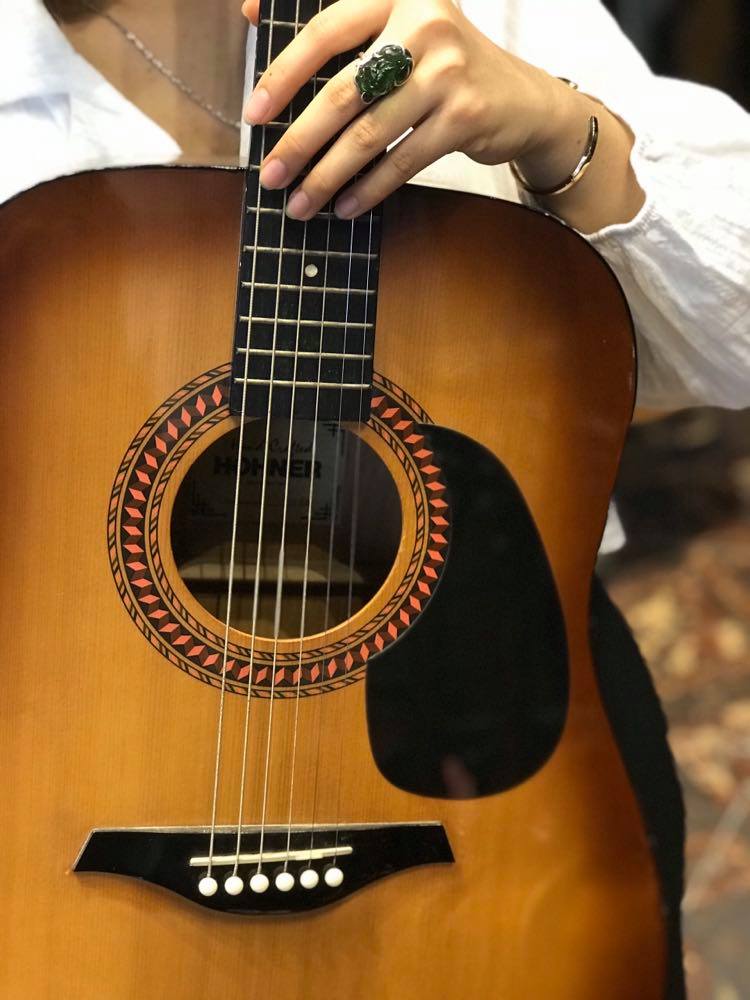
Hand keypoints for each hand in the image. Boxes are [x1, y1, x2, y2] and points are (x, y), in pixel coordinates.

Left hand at [241, 0, 583, 220]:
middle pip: (343, 91)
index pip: (326, 31)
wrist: (523, 101)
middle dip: (299, 141)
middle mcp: (425, 23)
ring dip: (327, 176)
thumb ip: (340, 29)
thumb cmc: (445, 66)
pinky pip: (400, 162)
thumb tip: (252, 14)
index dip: (283, 73)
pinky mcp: (464, 117)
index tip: (254, 114)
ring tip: (300, 203)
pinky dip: (368, 189)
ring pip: (369, 134)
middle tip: (270, 176)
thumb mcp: (399, 31)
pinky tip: (344, 206)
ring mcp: (448, 71)